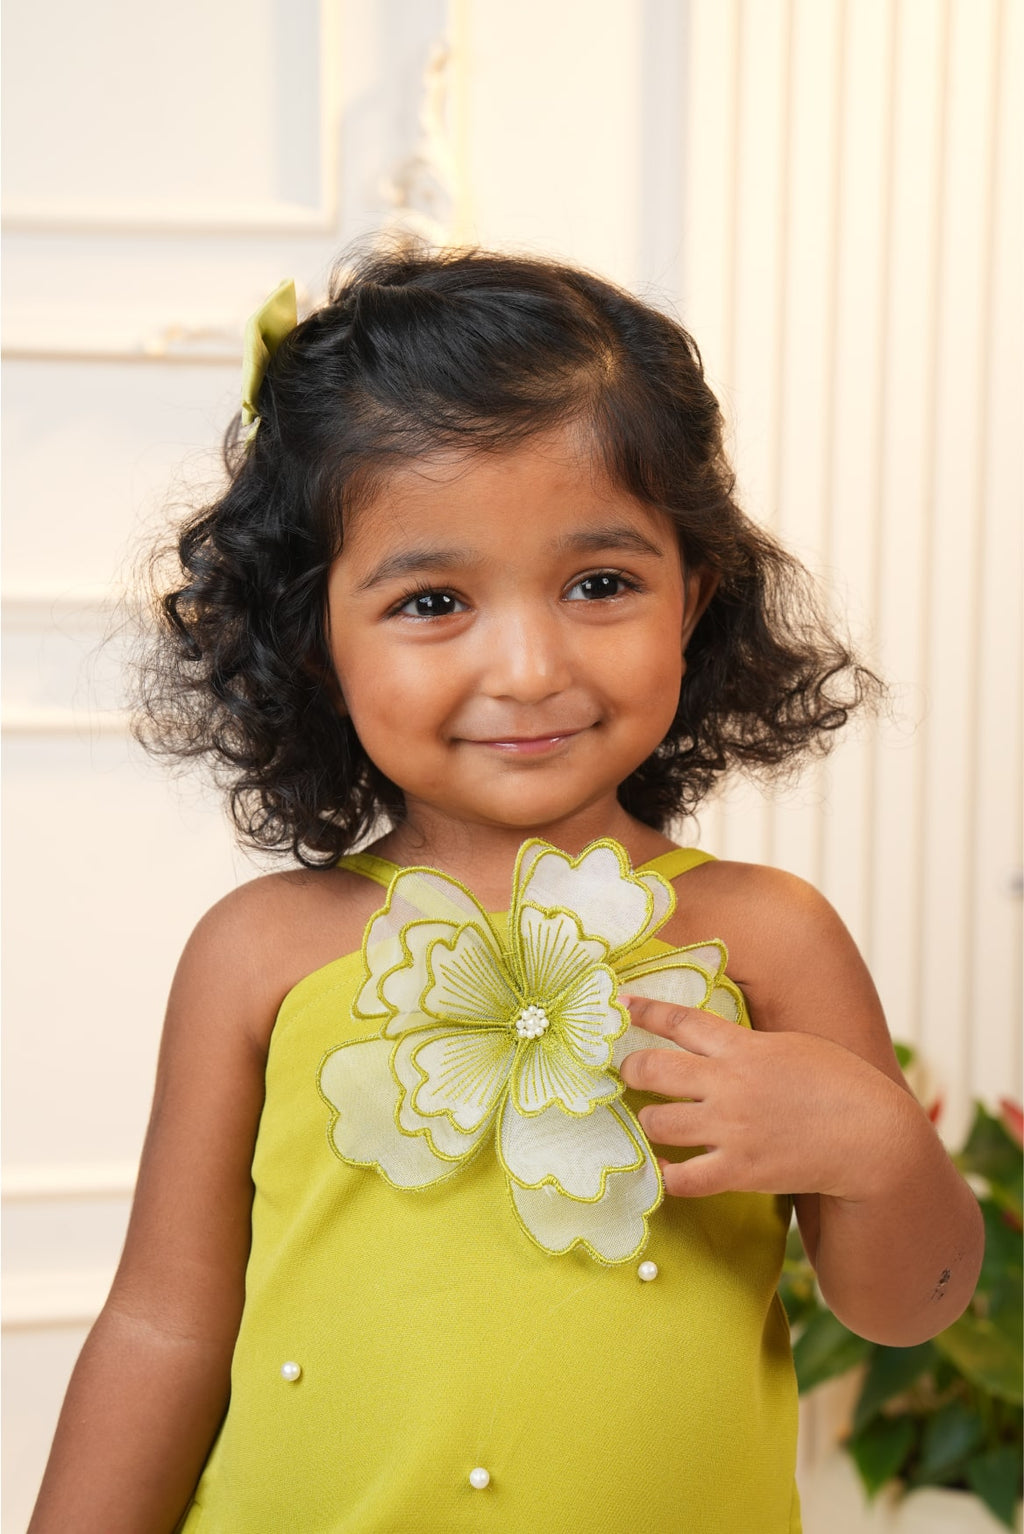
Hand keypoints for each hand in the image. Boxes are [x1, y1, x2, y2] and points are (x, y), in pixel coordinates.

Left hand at [617, 995, 911, 1201]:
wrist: (874, 1138)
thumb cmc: (841, 1085)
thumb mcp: (792, 1046)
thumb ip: (749, 1045)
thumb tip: (717, 1043)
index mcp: (743, 1046)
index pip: (680, 1020)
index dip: (645, 1011)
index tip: (623, 1006)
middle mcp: (728, 1084)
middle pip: (652, 1068)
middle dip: (630, 1068)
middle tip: (628, 1071)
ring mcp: (731, 1128)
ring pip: (656, 1123)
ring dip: (648, 1122)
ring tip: (652, 1122)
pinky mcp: (739, 1170)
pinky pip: (681, 1178)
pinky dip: (668, 1173)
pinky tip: (668, 1167)